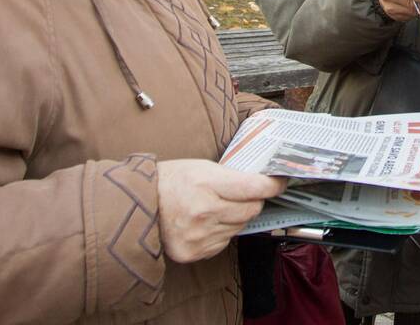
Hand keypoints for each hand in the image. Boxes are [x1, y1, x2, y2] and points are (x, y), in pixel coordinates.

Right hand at [156, 159, 285, 262]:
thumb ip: (233, 177)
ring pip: (239, 228)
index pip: (254, 188)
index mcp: (207, 183)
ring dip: (236, 218)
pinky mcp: (193, 252)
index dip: (272, 185)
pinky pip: (224, 242)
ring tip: (217, 207)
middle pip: (251, 210)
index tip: (280, 183)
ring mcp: (199, 235)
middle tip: (243, 194)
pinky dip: (221, 233)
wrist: (139, 205)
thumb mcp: (203, 167)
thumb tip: (264, 184)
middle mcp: (204, 211)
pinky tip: (206, 223)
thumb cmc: (173, 180)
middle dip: (252, 201)